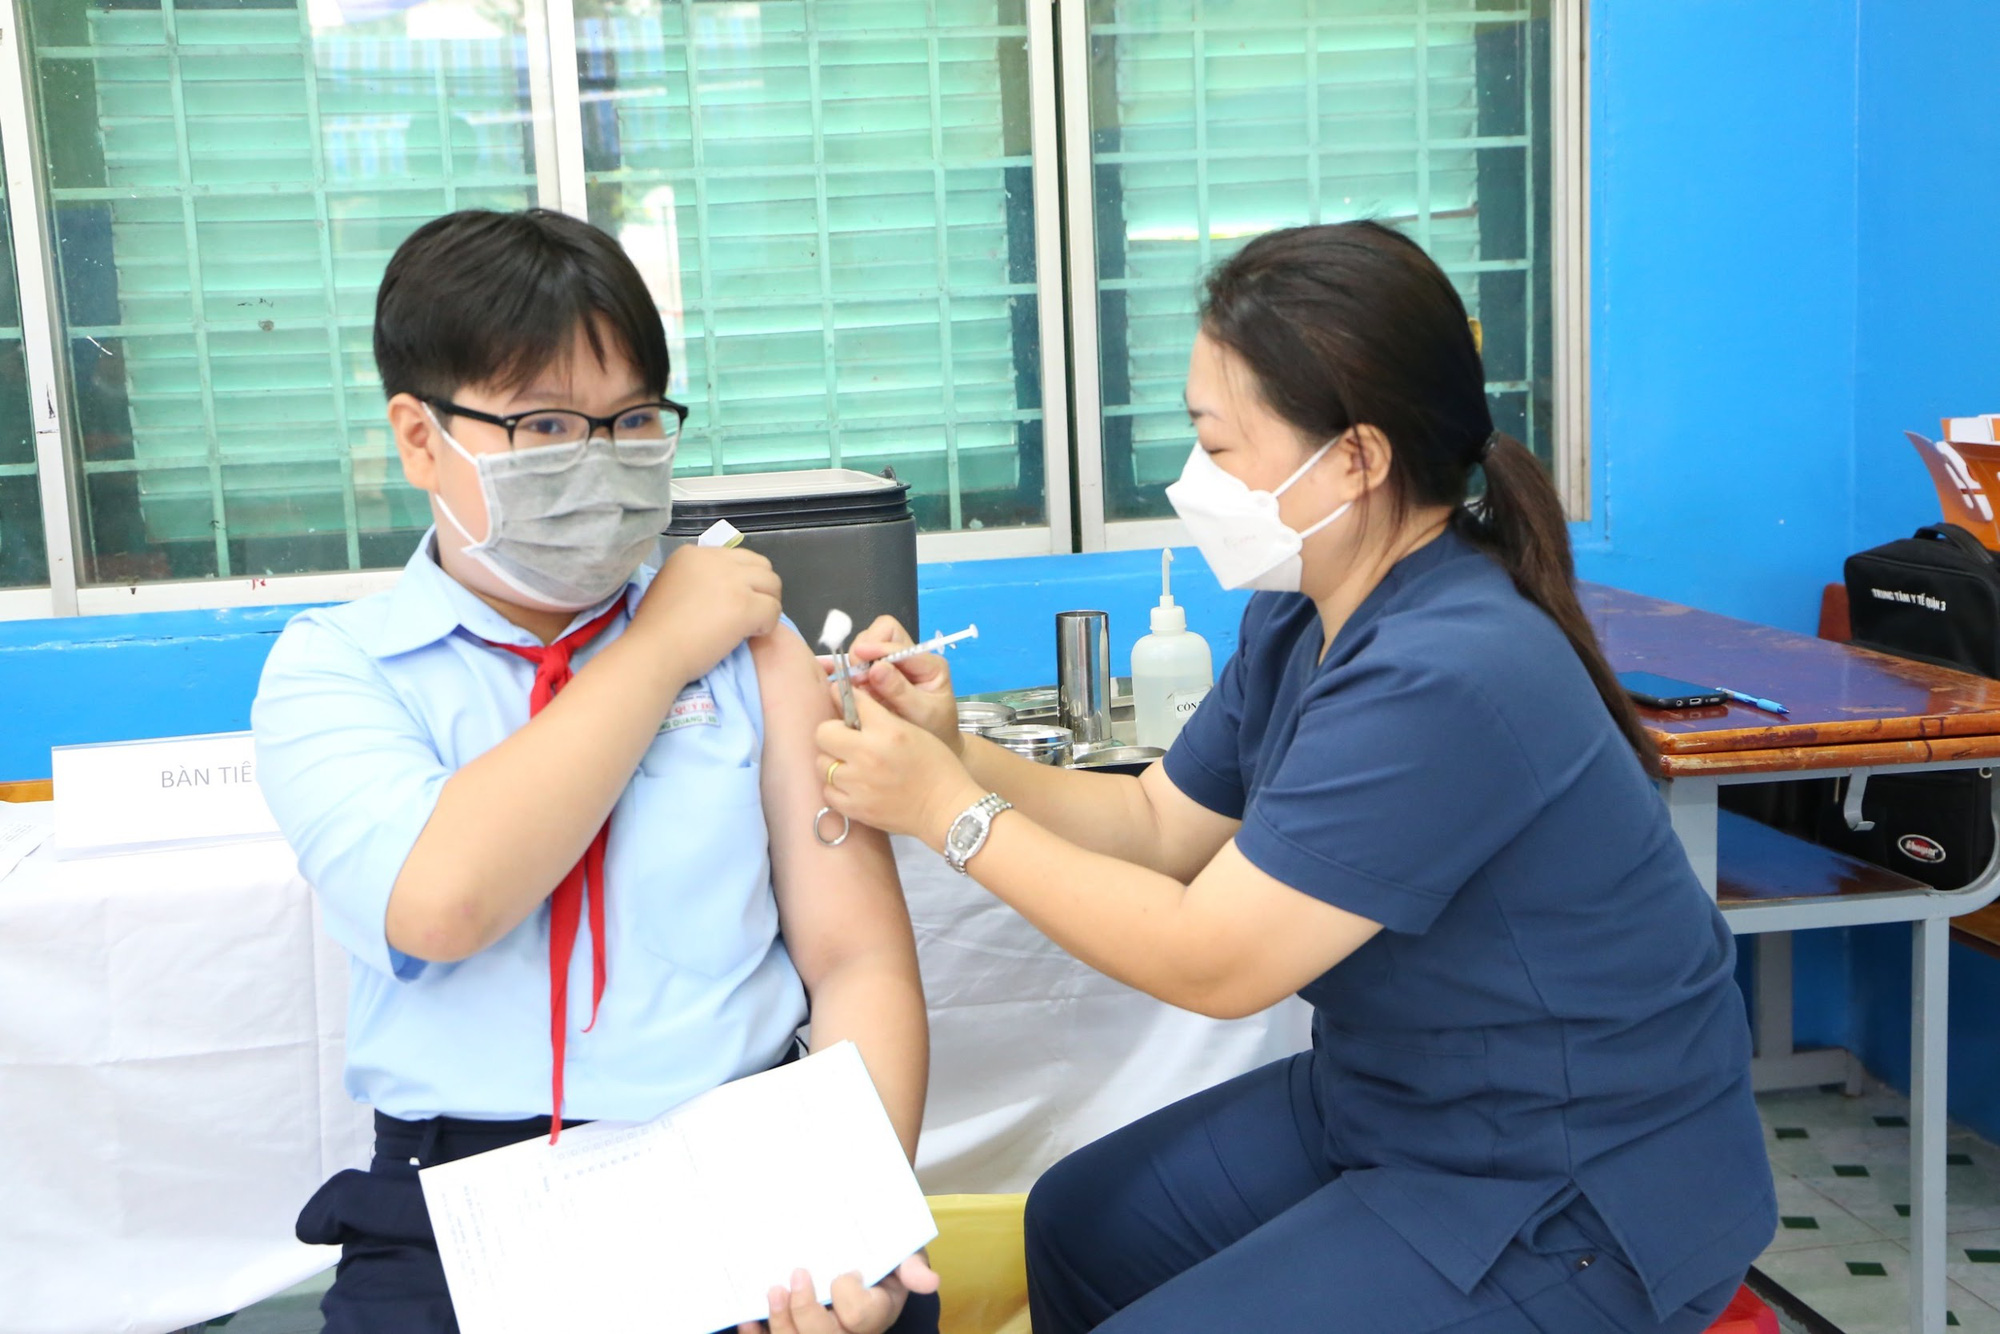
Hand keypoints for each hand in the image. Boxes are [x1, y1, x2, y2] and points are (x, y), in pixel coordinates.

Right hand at [632, 544, 782, 681]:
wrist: (654, 653)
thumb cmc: (657, 630)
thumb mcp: (672, 585)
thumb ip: (700, 578)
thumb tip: (728, 585)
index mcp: (694, 553)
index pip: (739, 557)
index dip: (742, 581)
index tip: (732, 602)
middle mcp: (715, 560)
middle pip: (761, 566)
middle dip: (761, 589)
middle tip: (749, 613)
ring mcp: (732, 581)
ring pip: (773, 585)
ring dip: (767, 605)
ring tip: (749, 626)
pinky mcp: (744, 606)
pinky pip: (774, 610)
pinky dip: (767, 626)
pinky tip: (748, 636)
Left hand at [736, 1256, 939, 1333]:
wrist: (863, 1254)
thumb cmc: (883, 1256)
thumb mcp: (903, 1255)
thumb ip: (911, 1265)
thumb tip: (929, 1281)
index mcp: (876, 1315)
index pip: (859, 1315)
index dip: (848, 1293)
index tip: (845, 1269)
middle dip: (804, 1310)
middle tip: (797, 1274)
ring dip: (781, 1321)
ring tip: (773, 1291)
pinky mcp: (798, 1332)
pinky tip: (749, 1320)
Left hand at [818, 689, 983, 847]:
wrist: (946, 807)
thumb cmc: (937, 766)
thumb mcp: (913, 730)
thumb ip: (880, 718)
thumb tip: (849, 707)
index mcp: (886, 730)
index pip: (850, 702)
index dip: (842, 698)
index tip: (840, 699)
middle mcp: (867, 754)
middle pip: (824, 733)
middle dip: (833, 733)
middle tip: (846, 740)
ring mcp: (858, 783)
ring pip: (822, 764)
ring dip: (833, 761)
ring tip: (851, 765)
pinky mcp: (855, 808)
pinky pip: (828, 792)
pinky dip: (836, 788)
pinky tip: (853, 786)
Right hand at [846, 616, 962, 755]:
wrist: (934, 748)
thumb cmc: (935, 731)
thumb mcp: (922, 713)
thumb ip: (900, 691)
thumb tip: (875, 668)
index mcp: (929, 663)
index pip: (898, 641)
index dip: (877, 647)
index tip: (858, 657)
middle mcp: (911, 658)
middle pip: (881, 633)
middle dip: (865, 649)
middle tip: (856, 676)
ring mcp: (893, 666)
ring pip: (867, 645)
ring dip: (855, 661)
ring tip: (853, 685)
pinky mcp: (878, 676)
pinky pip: (858, 663)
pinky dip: (844, 667)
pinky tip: (829, 672)